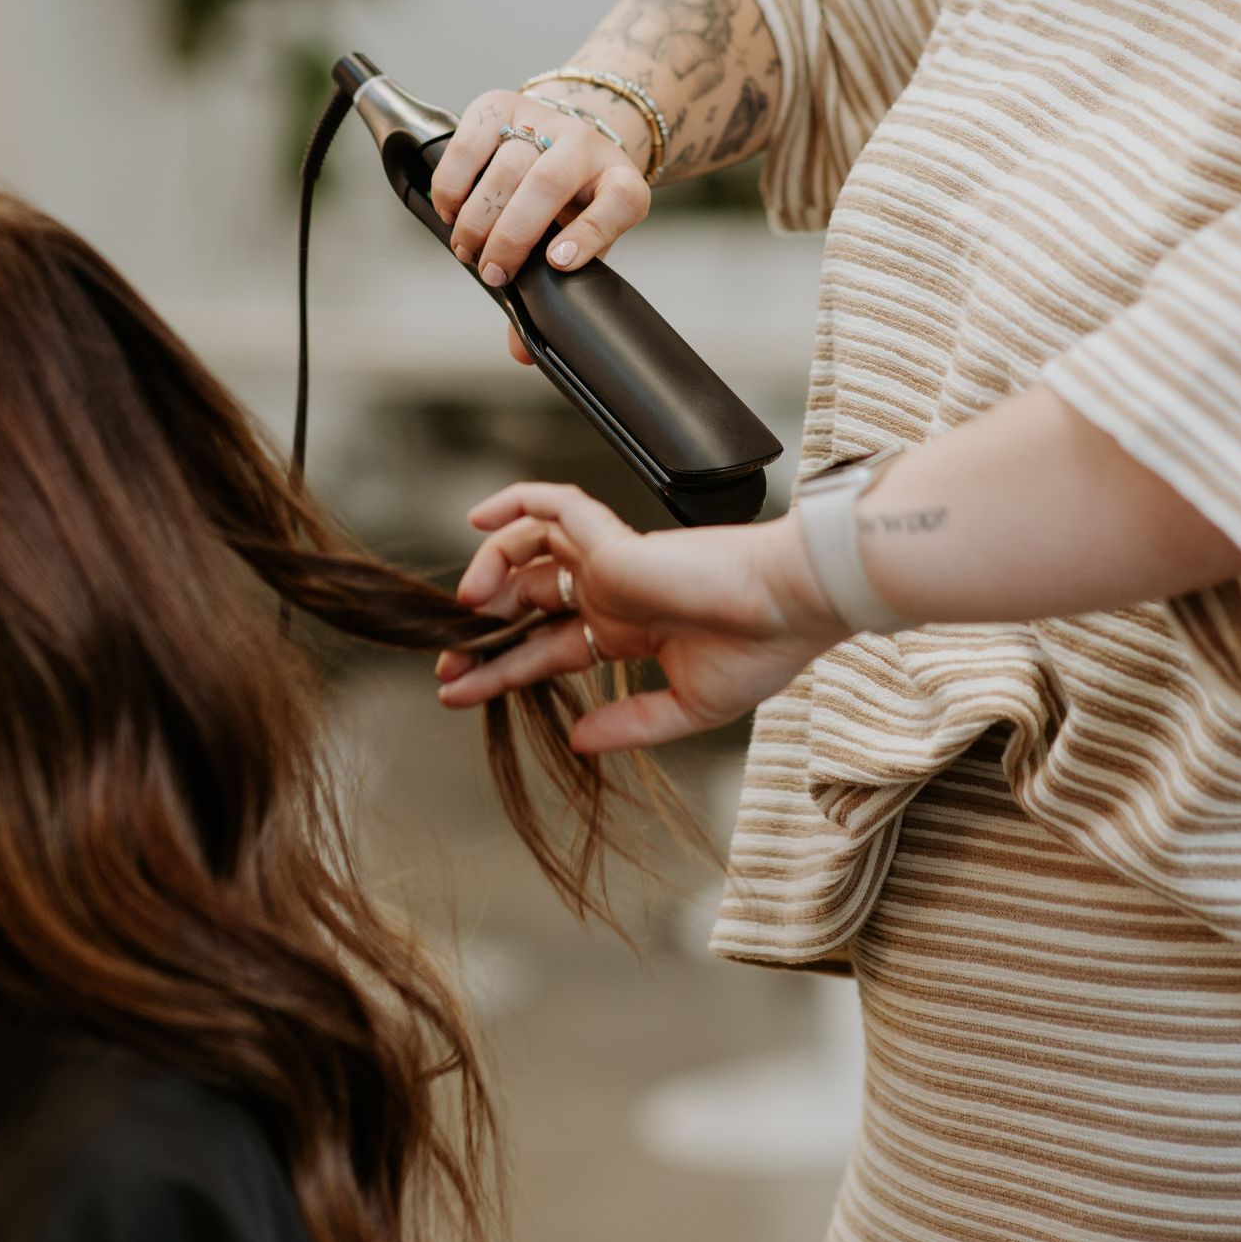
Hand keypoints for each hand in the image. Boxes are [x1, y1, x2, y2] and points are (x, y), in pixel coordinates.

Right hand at [429, 89, 652, 365]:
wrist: (568, 139)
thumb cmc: (572, 206)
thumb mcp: (576, 248)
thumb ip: (550, 294)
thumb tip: (519, 353)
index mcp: (621, 184)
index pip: (619, 203)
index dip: (591, 232)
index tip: (559, 262)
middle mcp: (587, 147)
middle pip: (549, 184)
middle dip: (513, 235)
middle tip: (491, 273)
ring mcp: (546, 120)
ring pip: (509, 163)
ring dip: (480, 213)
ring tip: (466, 248)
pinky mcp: (502, 104)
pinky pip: (472, 136)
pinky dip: (454, 178)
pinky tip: (449, 209)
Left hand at [435, 481, 845, 750]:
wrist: (796, 607)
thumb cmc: (765, 651)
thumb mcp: (690, 707)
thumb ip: (631, 723)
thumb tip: (575, 739)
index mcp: (631, 629)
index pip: (548, 649)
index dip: (500, 669)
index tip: (455, 692)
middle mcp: (615, 592)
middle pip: (527, 602)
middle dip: (480, 629)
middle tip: (445, 659)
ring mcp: (614, 562)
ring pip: (531, 547)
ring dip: (489, 570)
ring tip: (469, 607)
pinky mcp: (618, 538)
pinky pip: (555, 504)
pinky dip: (516, 501)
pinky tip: (479, 521)